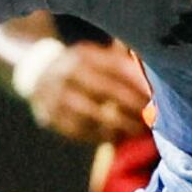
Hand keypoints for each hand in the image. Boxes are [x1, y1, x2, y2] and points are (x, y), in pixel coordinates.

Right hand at [28, 42, 152, 143]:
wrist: (37, 75)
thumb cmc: (80, 67)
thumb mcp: (95, 55)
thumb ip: (119, 57)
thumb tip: (148, 60)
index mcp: (82, 54)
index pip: (114, 66)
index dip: (136, 82)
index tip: (155, 94)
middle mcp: (67, 73)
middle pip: (106, 89)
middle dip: (132, 104)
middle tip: (150, 115)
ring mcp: (56, 96)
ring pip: (92, 113)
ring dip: (119, 124)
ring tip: (138, 130)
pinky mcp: (51, 117)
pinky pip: (80, 130)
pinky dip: (101, 135)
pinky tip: (119, 137)